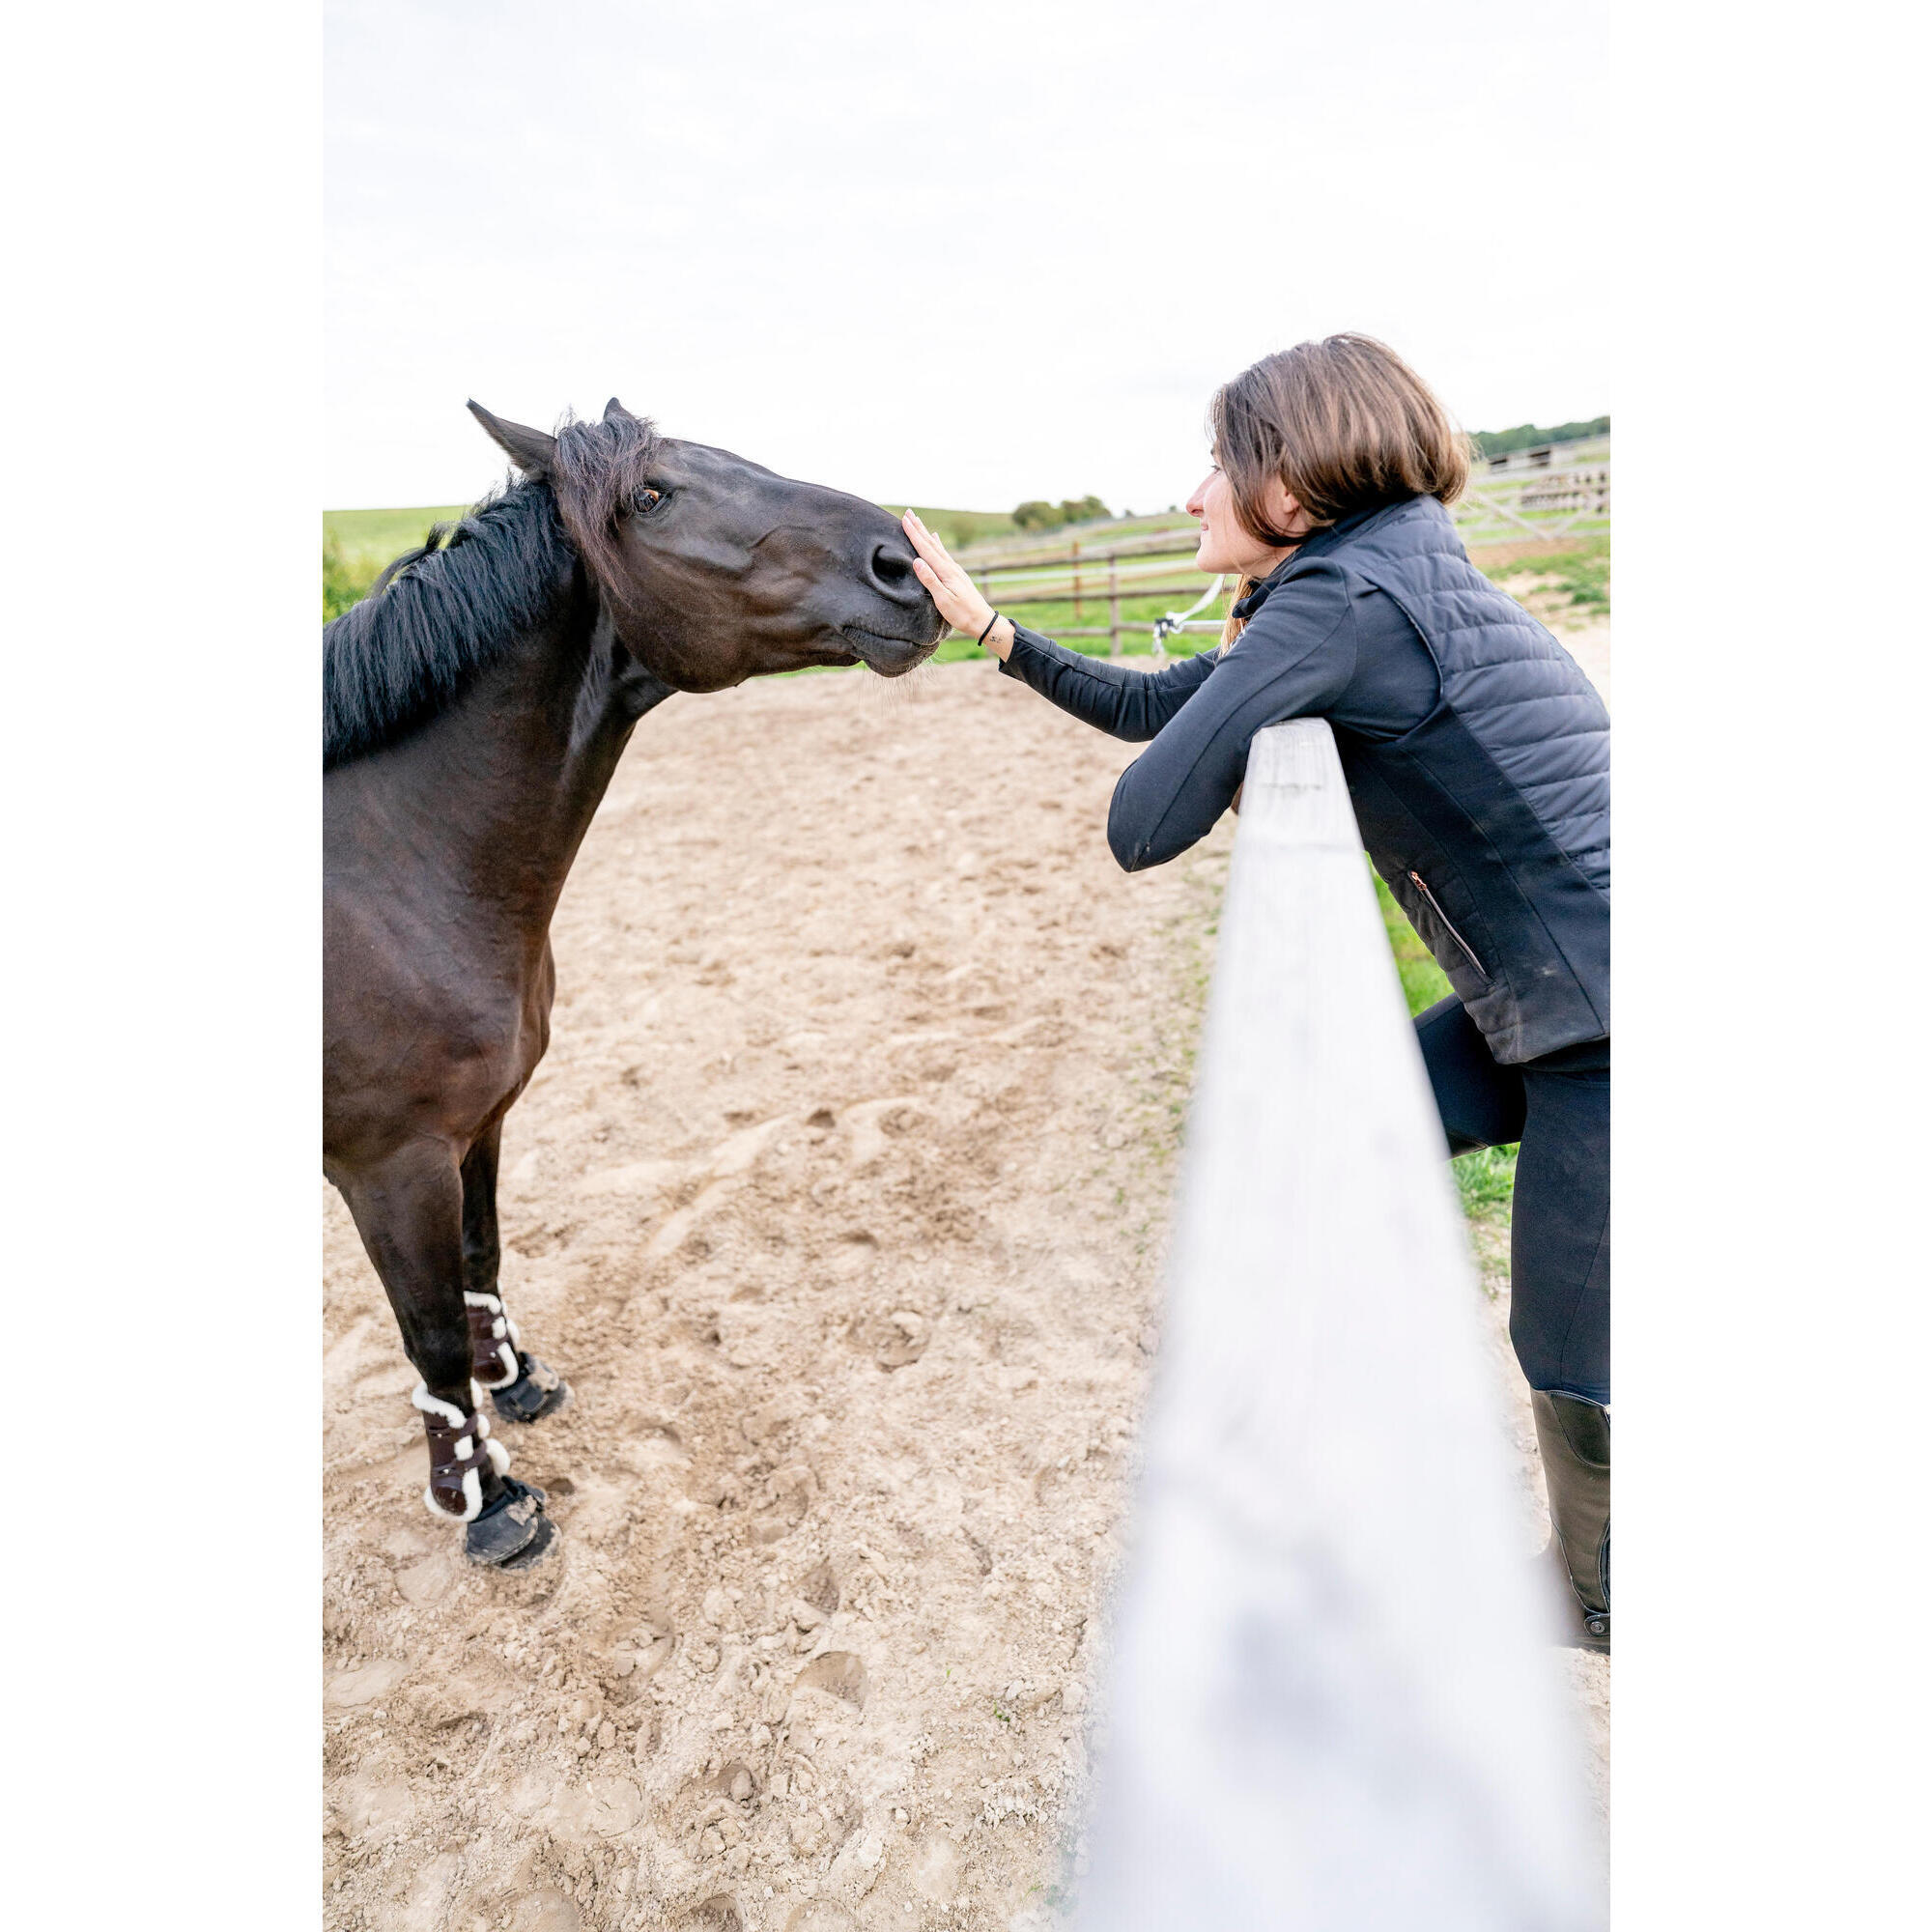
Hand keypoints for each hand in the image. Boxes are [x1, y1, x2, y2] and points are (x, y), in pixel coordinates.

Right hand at [902, 512, 1014, 658]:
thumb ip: (930, 580)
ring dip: (926, 533)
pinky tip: (936, 537)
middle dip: (918, 528)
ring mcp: (954, 569)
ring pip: (937, 546)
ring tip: (918, 521)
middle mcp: (950, 567)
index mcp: (945, 572)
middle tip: (908, 512)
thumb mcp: (944, 600)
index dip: (914, 534)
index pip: (925, 549)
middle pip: (931, 543)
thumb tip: (917, 561)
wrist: (983, 621)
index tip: (904, 520)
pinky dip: (937, 543)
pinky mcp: (956, 574)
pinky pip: (943, 553)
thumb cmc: (962, 614)